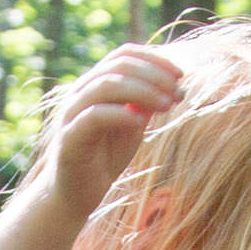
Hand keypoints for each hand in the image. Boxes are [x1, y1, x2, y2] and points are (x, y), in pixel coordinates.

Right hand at [46, 45, 183, 213]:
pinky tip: (142, 123)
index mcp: (96, 83)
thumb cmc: (105, 157)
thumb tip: (172, 84)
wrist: (76, 194)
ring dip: (143, 91)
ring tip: (168, 106)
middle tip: (178, 93)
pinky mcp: (70, 137)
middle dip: (154, 75)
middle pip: (118, 65)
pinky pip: (95, 116)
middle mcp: (81, 92)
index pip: (124, 54)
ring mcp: (72, 113)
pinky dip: (121, 115)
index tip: (180, 75)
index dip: (154, 59)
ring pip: (106, 85)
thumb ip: (146, 104)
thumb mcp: (133, 125)